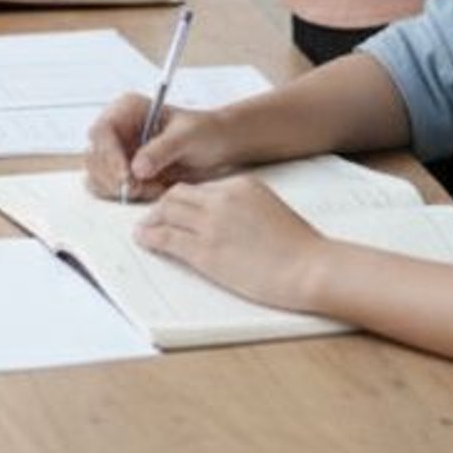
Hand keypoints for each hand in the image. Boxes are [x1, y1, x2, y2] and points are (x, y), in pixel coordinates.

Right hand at [84, 93, 248, 201]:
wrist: (218, 148)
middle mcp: (117, 129)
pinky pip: (108, 188)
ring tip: (152, 188)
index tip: (126, 176)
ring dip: (120, 189)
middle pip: (94, 156)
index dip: (109, 155)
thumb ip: (162, 150)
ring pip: (97, 175)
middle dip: (114, 177)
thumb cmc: (205, 132)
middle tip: (139, 188)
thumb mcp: (187, 136)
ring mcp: (117, 152)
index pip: (102, 131)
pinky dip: (125, 195)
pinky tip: (150, 191)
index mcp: (127, 109)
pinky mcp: (122, 172)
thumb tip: (137, 168)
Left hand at [134, 175, 323, 311]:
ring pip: (166, 212)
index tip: (175, 210)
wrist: (309, 266)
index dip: (183, 200)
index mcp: (241, 185)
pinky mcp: (205, 250)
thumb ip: (245, 208)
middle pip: (178, 194)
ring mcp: (212, 223)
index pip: (200, 188)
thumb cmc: (299, 247)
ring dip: (151, 220)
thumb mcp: (270, 210)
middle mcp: (222, 198)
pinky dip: (150, 236)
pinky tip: (144, 239)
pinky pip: (166, 237)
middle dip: (162, 206)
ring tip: (143, 229)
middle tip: (153, 218)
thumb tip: (227, 222)